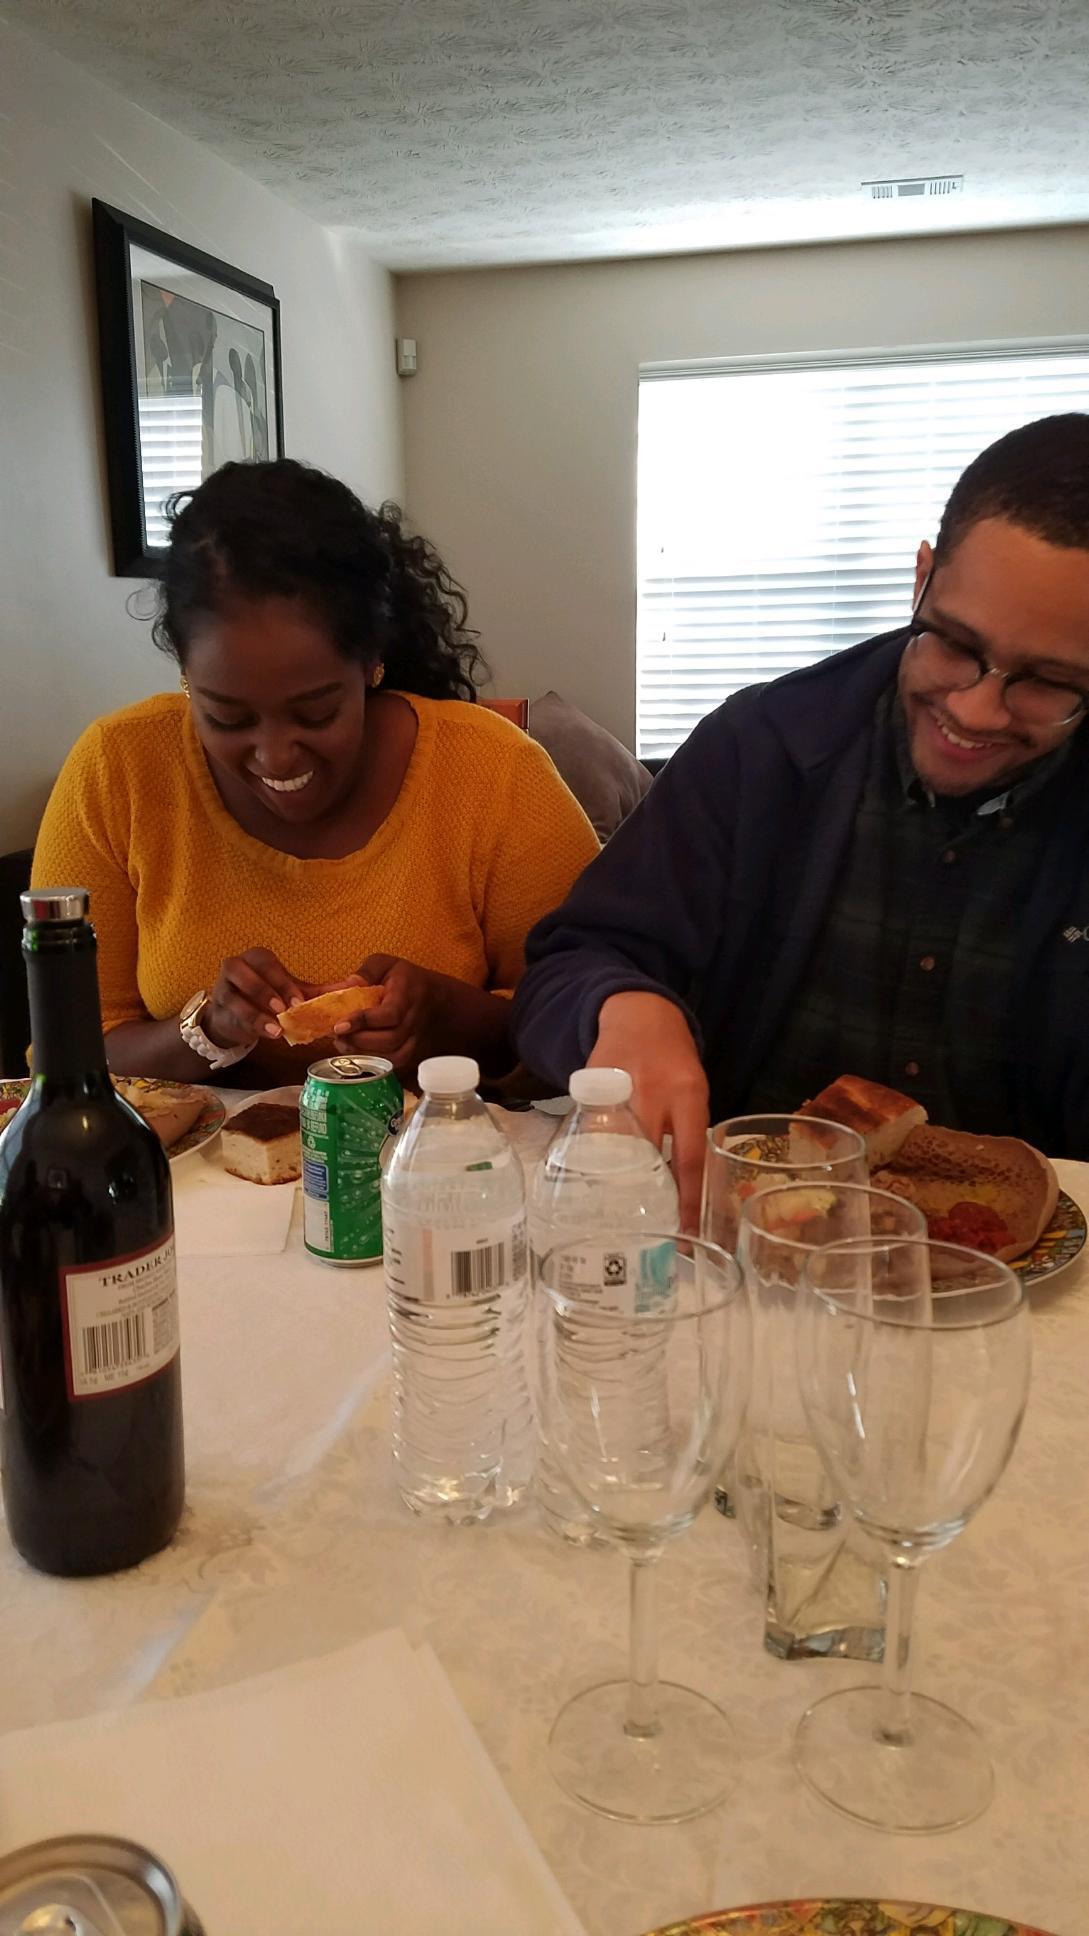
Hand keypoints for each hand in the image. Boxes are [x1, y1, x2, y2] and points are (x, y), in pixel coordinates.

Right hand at [204, 948, 310, 1050]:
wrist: (235, 1017)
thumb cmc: (266, 999)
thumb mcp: (291, 993)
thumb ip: (319, 991)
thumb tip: (351, 986)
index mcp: (258, 958)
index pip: (268, 964)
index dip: (283, 983)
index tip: (299, 1002)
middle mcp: (237, 966)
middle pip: (246, 972)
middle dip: (266, 991)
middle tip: (284, 1010)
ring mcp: (222, 986)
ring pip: (233, 995)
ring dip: (256, 1012)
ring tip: (276, 1028)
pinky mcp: (218, 1008)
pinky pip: (230, 1015)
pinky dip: (249, 1024)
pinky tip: (266, 1033)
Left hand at [332, 955, 447, 1077]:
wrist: (434, 997)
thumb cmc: (405, 980)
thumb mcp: (386, 964)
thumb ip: (366, 971)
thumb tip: (347, 984)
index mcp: (407, 995)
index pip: (390, 1014)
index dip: (364, 1021)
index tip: (339, 1025)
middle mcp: (414, 1020)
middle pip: (390, 1040)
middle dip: (358, 1041)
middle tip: (337, 1035)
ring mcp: (416, 1039)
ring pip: (394, 1057)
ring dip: (364, 1055)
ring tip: (344, 1044)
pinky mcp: (413, 1053)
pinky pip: (396, 1067)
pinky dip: (375, 1065)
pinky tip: (358, 1054)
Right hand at [589, 991, 708, 1231]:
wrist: (639, 1014)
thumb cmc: (674, 1061)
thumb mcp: (693, 1091)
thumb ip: (688, 1130)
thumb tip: (687, 1186)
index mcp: (688, 1096)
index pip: (689, 1158)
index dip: (688, 1200)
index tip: (687, 1235)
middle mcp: (654, 1092)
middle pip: (648, 1156)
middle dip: (647, 1197)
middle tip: (647, 1234)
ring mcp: (618, 1088)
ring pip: (614, 1147)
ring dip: (616, 1182)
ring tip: (615, 1216)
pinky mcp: (590, 1086)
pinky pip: (591, 1131)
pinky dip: (592, 1158)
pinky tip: (591, 1179)